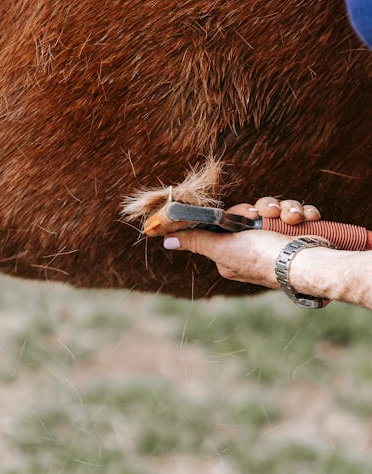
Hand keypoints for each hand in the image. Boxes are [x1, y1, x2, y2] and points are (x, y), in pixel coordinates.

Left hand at [162, 196, 321, 289]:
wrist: (308, 265)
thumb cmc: (262, 259)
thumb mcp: (223, 248)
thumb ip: (196, 241)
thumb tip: (166, 240)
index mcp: (231, 252)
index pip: (229, 220)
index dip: (239, 213)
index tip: (247, 214)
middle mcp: (253, 246)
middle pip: (253, 211)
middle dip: (264, 208)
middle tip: (267, 216)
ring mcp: (276, 240)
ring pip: (276, 209)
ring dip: (285, 209)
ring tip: (290, 219)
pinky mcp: (296, 234)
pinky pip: (296, 213)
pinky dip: (301, 213)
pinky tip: (304, 220)